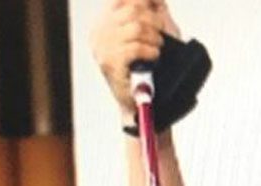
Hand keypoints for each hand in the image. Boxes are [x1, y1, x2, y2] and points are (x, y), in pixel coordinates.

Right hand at [89, 0, 181, 120]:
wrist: (139, 101)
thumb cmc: (146, 68)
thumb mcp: (150, 36)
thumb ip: (153, 14)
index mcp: (104, 22)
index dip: (142, 0)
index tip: (157, 7)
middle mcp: (99, 32)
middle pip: (132, 10)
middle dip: (153, 20)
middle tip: (160, 35)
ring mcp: (102, 48)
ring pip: (136, 27)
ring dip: (154, 38)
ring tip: (157, 48)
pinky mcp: (111, 64)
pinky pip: (136, 47)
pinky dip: (151, 51)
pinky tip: (153, 57)